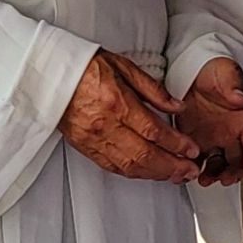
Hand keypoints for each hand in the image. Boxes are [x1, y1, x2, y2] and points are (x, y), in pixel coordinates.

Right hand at [61, 51, 201, 182]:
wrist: (49, 76)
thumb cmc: (85, 67)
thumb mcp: (124, 67)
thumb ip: (153, 89)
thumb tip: (177, 107)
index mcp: (117, 103)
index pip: (154, 131)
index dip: (177, 144)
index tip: (192, 150)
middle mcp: (105, 126)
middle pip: (145, 155)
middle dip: (173, 166)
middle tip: (191, 170)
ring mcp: (94, 140)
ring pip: (131, 167)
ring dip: (157, 174)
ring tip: (176, 175)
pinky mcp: (86, 148)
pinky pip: (114, 168)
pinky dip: (135, 174)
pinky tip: (150, 173)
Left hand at [176, 56, 242, 187]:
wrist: (192, 68)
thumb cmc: (214, 69)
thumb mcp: (226, 72)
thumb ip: (233, 85)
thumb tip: (240, 98)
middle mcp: (233, 131)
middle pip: (239, 159)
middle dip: (234, 172)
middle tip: (226, 179)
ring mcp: (215, 138)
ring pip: (220, 164)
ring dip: (214, 175)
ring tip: (204, 179)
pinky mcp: (196, 140)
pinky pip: (198, 160)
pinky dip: (193, 169)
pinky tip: (187, 172)